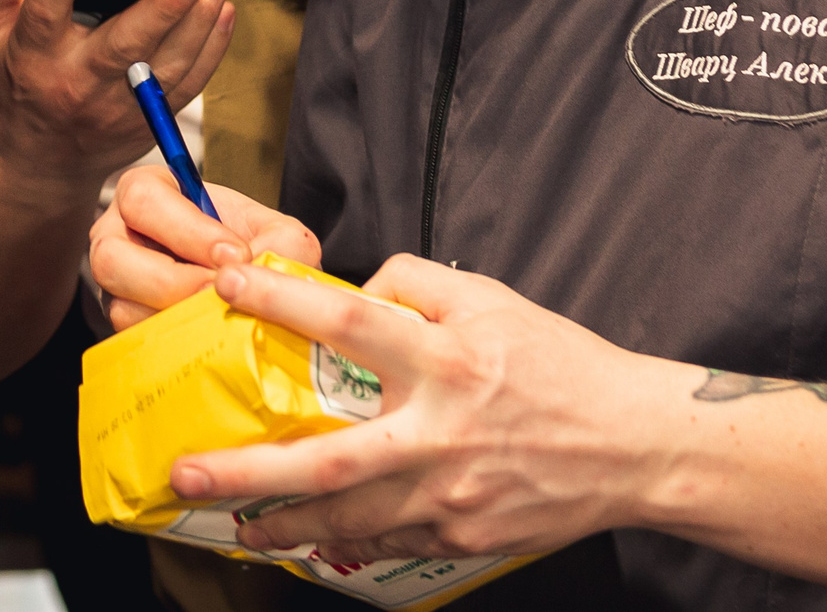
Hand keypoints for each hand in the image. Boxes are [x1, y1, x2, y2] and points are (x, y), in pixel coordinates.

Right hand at [0, 0, 235, 199]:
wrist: (40, 162)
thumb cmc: (16, 82)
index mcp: (33, 58)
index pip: (44, 14)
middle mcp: (77, 84)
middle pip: (123, 46)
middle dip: (162, 8)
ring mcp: (119, 108)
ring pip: (167, 66)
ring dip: (198, 23)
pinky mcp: (150, 120)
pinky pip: (189, 84)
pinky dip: (211, 48)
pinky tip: (222, 10)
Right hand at [87, 166, 320, 330]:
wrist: (246, 283)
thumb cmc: (247, 244)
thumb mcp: (273, 230)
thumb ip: (279, 241)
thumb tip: (256, 269)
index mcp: (143, 195)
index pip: (143, 201)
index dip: (187, 229)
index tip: (234, 253)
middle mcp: (115, 238)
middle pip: (111, 259)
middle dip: (172, 281)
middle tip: (219, 292)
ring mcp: (116, 288)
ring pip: (121, 307)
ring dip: (175, 316)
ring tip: (220, 317)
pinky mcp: (127, 328)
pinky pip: (138, 342)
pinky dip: (177, 344)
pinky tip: (211, 338)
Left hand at [167, 255, 678, 564]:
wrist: (638, 445)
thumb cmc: (563, 365)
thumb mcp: (493, 300)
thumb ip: (417, 285)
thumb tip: (355, 288)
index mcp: (449, 359)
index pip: (350, 320)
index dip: (281, 302)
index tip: (226, 289)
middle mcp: (443, 431)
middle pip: (331, 459)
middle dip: (250, 472)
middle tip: (187, 471)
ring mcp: (453, 494)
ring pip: (349, 519)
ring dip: (283, 523)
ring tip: (235, 522)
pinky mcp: (466, 535)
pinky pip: (388, 541)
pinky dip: (342, 540)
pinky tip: (307, 538)